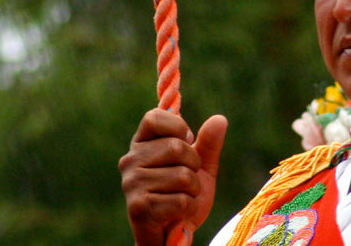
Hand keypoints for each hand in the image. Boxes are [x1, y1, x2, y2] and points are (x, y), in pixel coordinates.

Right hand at [119, 109, 227, 245]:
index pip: (153, 117)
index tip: (186, 143)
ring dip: (193, 191)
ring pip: (182, 176)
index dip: (178, 128)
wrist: (172, 234)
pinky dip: (190, 208)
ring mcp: (132, 184)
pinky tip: (178, 214)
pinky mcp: (138, 207)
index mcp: (141, 145)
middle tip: (186, 181)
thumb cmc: (182, 195)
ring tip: (181, 198)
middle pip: (176, 147)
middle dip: (193, 166)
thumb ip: (208, 143)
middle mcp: (130, 161)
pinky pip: (181, 201)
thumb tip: (220, 119)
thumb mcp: (199, 167)